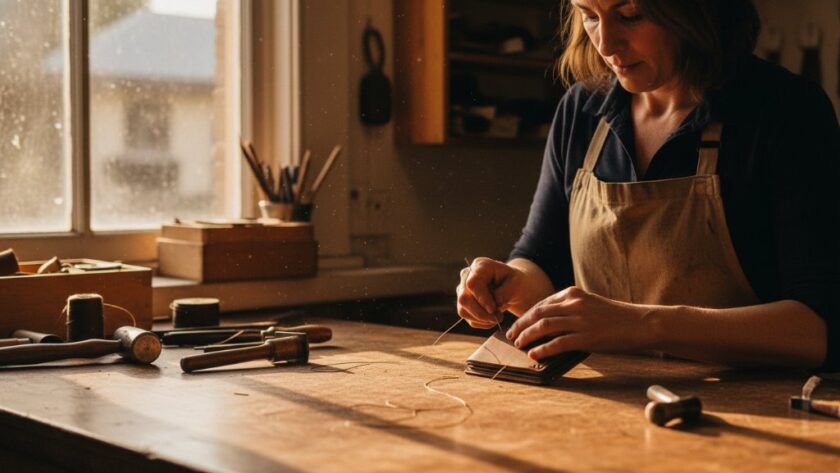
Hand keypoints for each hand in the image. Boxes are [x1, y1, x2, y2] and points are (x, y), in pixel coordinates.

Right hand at [456, 257, 528, 328]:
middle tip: (498, 318)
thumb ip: (505, 293)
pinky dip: (482, 323)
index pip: (472, 283)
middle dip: (481, 313)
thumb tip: (494, 306)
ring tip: (498, 317)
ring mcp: (462, 291)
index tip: (494, 309)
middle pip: (464, 299)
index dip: (482, 298)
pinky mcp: (464, 304)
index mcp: (480, 266)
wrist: (513, 287)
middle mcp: (466, 276)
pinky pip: (468, 318)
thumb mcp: (516, 283)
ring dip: (482, 320)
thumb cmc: (515, 282)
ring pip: (463, 311)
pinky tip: (493, 318)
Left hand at [505, 286, 652, 359]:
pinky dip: (543, 349)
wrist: (640, 324)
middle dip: (520, 325)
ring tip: (519, 345)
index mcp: (572, 294)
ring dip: (527, 337)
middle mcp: (574, 304)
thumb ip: (569, 309)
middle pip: (538, 313)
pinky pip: (558, 343)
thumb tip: (547, 323)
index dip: (525, 316)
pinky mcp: (587, 337)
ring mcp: (580, 320)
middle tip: (511, 336)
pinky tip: (534, 355)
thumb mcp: (589, 305)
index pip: (541, 304)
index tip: (517, 325)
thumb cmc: (615, 317)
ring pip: (544, 326)